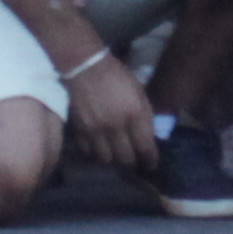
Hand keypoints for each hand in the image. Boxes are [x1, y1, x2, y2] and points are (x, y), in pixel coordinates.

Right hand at [62, 43, 160, 178]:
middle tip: (134, 160)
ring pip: (106, 160)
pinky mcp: (80, 131)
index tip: (152, 165)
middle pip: (125, 159)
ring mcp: (96, 130)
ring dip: (113, 160)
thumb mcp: (139, 92)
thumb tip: (151, 137)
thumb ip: (145, 115)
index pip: (145, 147)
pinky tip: (99, 148)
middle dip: (132, 163)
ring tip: (116, 154)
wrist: (86, 68)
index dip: (150, 160)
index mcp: (134, 114)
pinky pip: (89, 152)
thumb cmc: (117, 76)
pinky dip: (95, 153)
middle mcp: (115, 126)